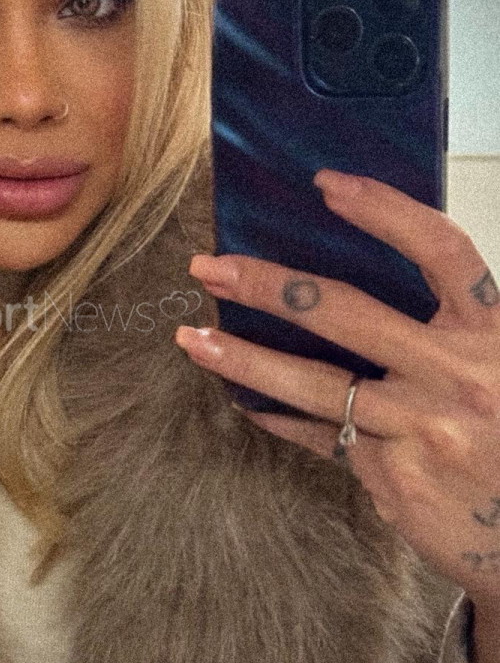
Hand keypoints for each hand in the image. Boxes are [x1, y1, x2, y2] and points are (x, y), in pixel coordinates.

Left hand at [175, 169, 499, 617]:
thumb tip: (350, 292)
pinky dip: (281, 417)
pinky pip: (321, 436)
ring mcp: (422, 430)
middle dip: (269, 286)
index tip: (327, 184)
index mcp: (494, 336)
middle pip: (348, 313)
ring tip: (193, 340)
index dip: (385, 212)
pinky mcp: (394, 478)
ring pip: (316, 384)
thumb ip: (449, 330)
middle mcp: (458, 377)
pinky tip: (247, 403)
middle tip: (210, 268)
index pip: (441, 252)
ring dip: (245, 359)